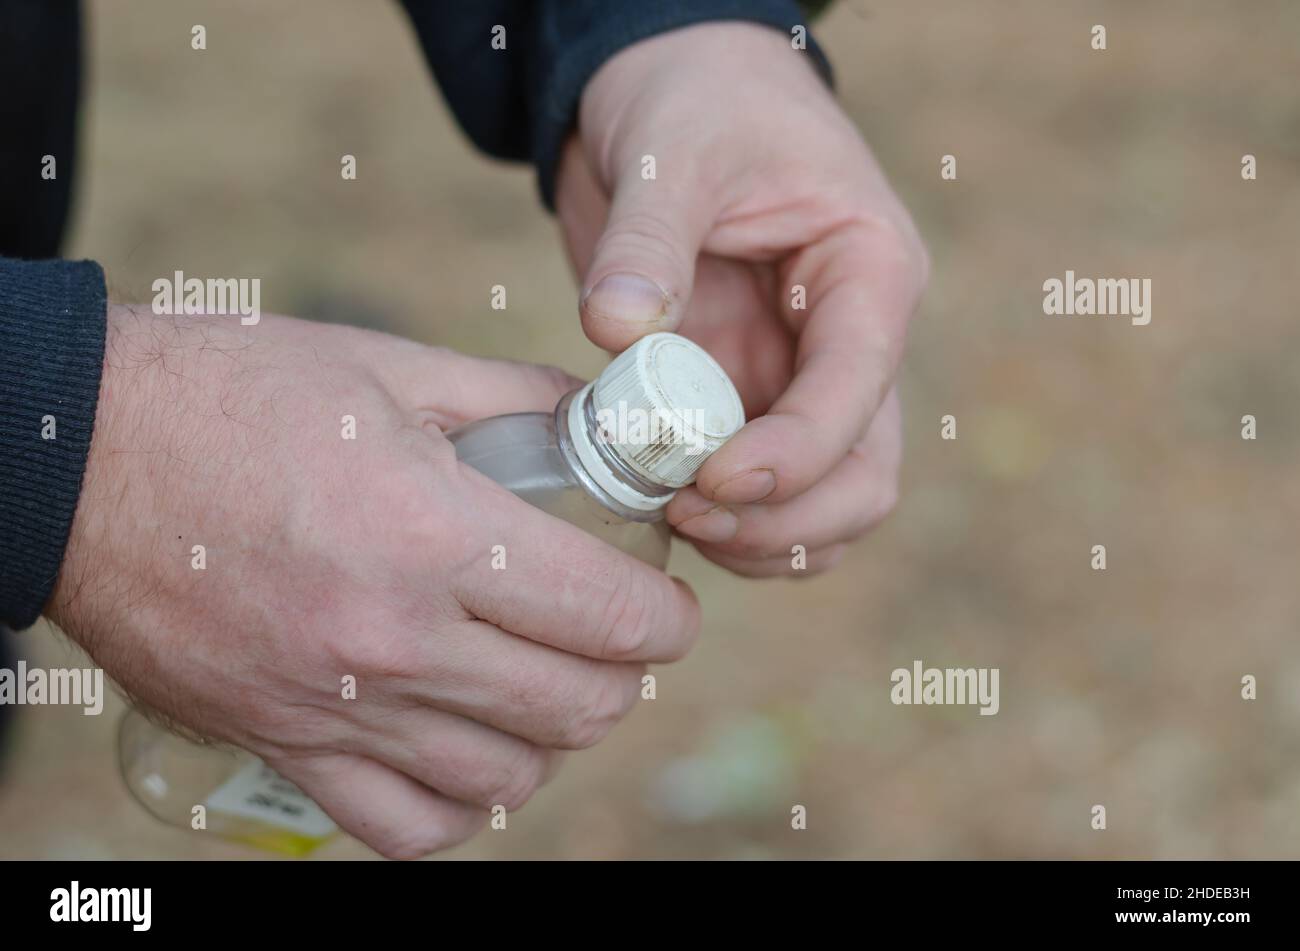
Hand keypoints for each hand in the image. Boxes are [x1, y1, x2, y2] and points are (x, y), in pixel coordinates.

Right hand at [49, 305, 699, 857]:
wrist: (80, 454)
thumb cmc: (236, 396)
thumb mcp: (391, 367)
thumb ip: (515, 397)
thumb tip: (603, 419)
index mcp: (434, 535)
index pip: (610, 616)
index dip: (668, 619)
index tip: (669, 606)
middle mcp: (392, 639)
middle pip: (576, 708)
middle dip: (627, 679)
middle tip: (619, 642)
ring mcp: (334, 707)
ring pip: (504, 779)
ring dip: (551, 740)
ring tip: (546, 689)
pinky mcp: (279, 744)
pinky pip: (403, 826)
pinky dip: (459, 805)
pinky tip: (467, 754)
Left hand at [556, 22, 927, 575]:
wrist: (675, 95)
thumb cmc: (697, 103)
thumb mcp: (670, 152)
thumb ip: (646, 242)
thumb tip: (616, 329)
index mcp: (868, 272)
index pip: (859, 389)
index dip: (794, 455)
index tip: (707, 478)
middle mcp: (852, 342)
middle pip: (865, 477)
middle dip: (785, 519)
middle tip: (687, 513)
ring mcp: (802, 381)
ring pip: (826, 507)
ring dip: (760, 539)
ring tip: (672, 518)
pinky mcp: (750, 403)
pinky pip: (766, 496)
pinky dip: (729, 525)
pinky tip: (664, 510)